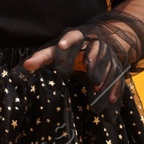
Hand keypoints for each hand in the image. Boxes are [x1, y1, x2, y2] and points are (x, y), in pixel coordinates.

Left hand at [17, 12, 143, 110]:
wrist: (105, 38)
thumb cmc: (72, 47)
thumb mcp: (57, 49)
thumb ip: (42, 57)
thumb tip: (25, 66)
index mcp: (78, 36)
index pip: (73, 35)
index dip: (69, 39)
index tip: (62, 45)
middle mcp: (94, 43)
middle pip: (95, 51)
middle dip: (94, 63)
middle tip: (91, 80)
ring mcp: (108, 55)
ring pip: (108, 66)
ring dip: (105, 80)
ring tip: (97, 94)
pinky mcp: (117, 66)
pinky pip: (118, 79)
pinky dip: (114, 93)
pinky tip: (109, 107)